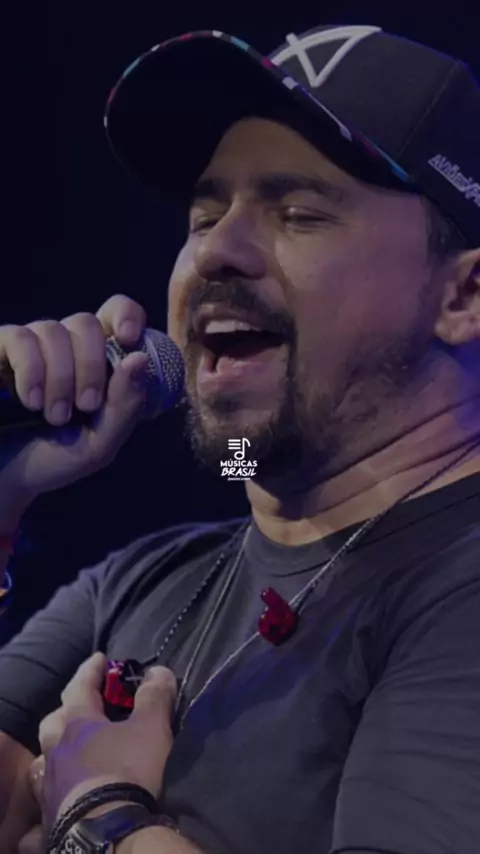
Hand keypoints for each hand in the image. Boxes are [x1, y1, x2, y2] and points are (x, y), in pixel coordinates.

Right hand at [0, 295, 149, 525]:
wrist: (4, 479)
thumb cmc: (54, 459)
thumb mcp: (100, 443)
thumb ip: (126, 406)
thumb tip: (139, 358)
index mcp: (96, 361)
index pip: (117, 313)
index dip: (126, 314)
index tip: (128, 338)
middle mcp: (64, 346)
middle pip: (86, 323)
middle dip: (91, 366)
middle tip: (86, 406)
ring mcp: (30, 345)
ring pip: (53, 330)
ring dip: (60, 378)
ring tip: (54, 416)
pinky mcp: (0, 350)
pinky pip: (20, 338)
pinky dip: (31, 370)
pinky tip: (30, 400)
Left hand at [28, 653, 176, 839]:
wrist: (106, 830)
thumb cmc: (128, 770)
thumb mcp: (151, 728)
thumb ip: (154, 697)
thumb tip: (158, 670)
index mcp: (77, 724)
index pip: (80, 685)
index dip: (92, 670)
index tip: (100, 658)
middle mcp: (56, 750)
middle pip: (54, 722)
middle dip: (67, 710)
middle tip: (82, 707)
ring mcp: (50, 784)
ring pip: (44, 760)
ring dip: (54, 752)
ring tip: (67, 753)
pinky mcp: (49, 816)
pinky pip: (43, 802)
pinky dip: (49, 797)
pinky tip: (57, 800)